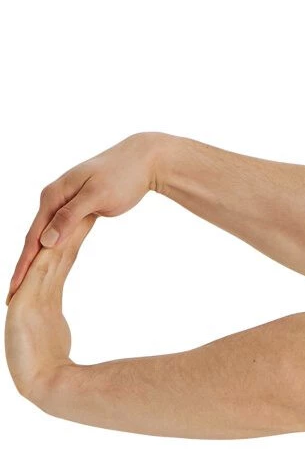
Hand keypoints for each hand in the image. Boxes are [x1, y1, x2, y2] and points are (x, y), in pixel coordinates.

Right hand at [5, 213, 96, 399]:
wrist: (46, 383)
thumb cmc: (53, 368)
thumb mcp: (56, 337)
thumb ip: (54, 322)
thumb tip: (56, 321)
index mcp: (44, 297)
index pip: (61, 261)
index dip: (72, 238)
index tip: (87, 218)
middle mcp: (35, 291)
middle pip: (54, 252)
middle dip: (66, 227)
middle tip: (83, 204)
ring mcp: (29, 295)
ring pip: (47, 257)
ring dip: (59, 233)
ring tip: (73, 212)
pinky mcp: (27, 302)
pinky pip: (41, 273)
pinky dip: (49, 255)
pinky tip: (57, 238)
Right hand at [6, 132, 161, 305]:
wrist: (140, 162)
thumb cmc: (121, 177)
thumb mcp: (96, 197)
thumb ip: (69, 218)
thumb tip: (46, 241)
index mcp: (53, 197)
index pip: (33, 237)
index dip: (23, 264)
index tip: (14, 287)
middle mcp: (53, 199)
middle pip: (34, 239)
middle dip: (23, 267)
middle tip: (13, 294)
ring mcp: (64, 204)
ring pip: (45, 237)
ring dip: (35, 260)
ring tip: (25, 283)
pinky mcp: (76, 208)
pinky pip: (58, 233)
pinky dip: (51, 249)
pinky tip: (48, 262)